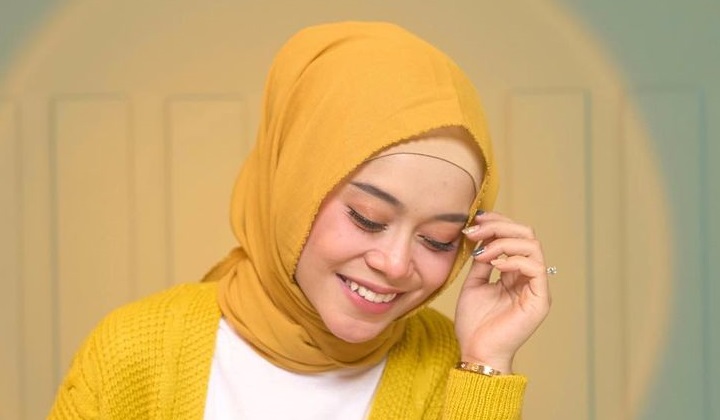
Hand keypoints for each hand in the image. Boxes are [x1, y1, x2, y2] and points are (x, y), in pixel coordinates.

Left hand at [454, 212, 551, 373]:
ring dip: (503, 242)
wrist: (476, 352)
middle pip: (527, 235)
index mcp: (516, 274)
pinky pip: (535, 268)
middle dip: (500, 227)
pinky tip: (494, 264)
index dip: (497, 223)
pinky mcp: (539, 300)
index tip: (474, 221)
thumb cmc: (475, 324)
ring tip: (481, 252)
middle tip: (476, 231)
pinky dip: (513, 259)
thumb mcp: (474, 284)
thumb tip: (482, 237)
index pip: (516, 237)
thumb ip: (482, 261)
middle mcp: (529, 278)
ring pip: (533, 246)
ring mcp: (537, 288)